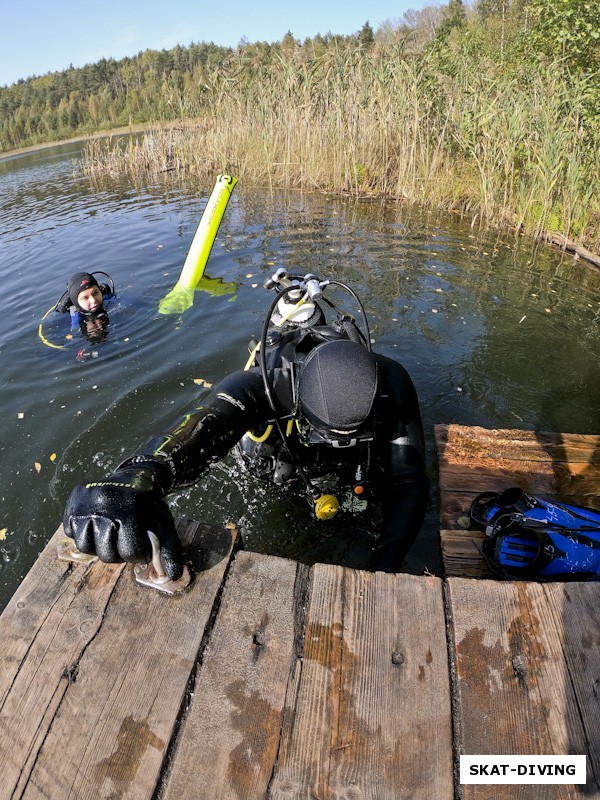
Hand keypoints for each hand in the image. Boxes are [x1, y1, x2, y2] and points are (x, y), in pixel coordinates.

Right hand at [63, 465, 183, 579]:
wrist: (136, 477)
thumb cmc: (149, 506)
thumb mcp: (163, 525)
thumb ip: (169, 551)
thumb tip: (173, 576)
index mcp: (130, 508)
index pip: (130, 552)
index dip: (139, 554)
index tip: (142, 547)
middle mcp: (105, 504)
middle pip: (106, 553)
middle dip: (119, 553)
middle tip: (126, 540)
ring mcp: (86, 503)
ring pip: (86, 546)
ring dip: (99, 546)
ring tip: (111, 535)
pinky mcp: (73, 502)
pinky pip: (71, 533)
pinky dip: (84, 534)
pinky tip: (97, 526)